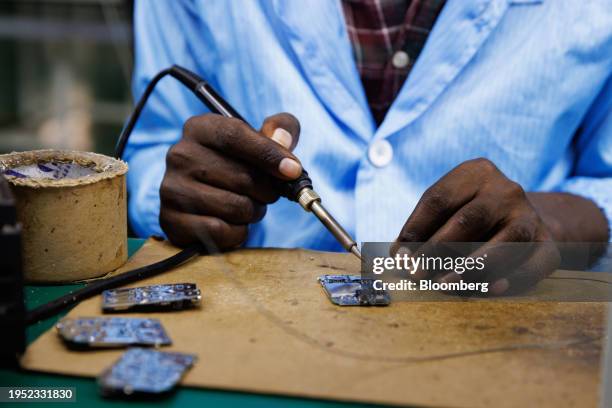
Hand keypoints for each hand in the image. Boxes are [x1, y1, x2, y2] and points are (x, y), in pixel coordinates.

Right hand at [160, 112, 300, 248]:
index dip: (268, 153)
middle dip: (266, 190)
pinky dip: (237, 232)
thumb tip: (282, 139)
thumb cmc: (240, 166)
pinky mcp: (171, 220)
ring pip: (235, 206)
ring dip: (253, 212)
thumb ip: (282, 129)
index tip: (293, 170)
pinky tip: (232, 223)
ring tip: (246, 206)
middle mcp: (179, 155)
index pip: (235, 135)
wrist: (207, 201)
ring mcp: (171, 189)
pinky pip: (220, 231)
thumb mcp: (262, 139)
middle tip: (266, 193)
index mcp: (199, 128)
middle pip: (242, 176)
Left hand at [395, 158, 559, 294]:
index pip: (438, 200)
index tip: (399, 256)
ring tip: (445, 284)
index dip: (415, 229)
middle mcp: (506, 190)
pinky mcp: (548, 244)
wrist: (520, 219)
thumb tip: (400, 256)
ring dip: (472, 267)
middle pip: (469, 219)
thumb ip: (422, 230)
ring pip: (505, 242)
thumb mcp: (446, 211)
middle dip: (438, 250)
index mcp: (475, 173)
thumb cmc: (469, 216)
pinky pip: (532, 264)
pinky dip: (513, 279)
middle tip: (417, 274)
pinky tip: (491, 289)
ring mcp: (530, 216)